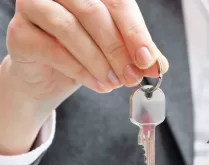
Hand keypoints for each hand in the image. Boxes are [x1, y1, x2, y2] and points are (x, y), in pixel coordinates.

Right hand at [4, 0, 168, 100]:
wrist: (49, 76)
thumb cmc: (84, 55)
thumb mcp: (116, 52)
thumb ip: (137, 54)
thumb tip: (159, 65)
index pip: (117, 2)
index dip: (135, 32)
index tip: (148, 60)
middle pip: (94, 12)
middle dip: (118, 49)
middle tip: (132, 77)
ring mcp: (34, 7)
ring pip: (70, 28)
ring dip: (98, 61)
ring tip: (115, 83)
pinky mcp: (19, 32)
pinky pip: (52, 49)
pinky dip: (79, 70)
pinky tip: (97, 84)